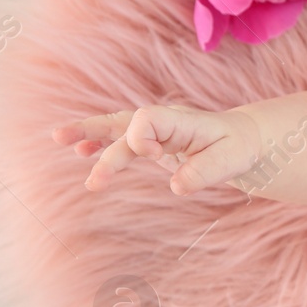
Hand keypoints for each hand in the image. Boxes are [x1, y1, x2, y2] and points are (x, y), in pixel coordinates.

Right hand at [52, 105, 260, 195]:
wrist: (246, 142)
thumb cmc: (239, 148)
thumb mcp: (232, 161)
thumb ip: (205, 172)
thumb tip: (176, 187)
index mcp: (181, 121)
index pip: (146, 119)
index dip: (140, 138)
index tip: (153, 157)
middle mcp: (164, 123)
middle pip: (123, 122)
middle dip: (94, 129)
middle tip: (64, 141)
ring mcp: (156, 133)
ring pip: (117, 129)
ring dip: (90, 134)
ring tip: (60, 139)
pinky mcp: (154, 145)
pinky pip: (123, 143)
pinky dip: (103, 145)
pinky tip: (81, 152)